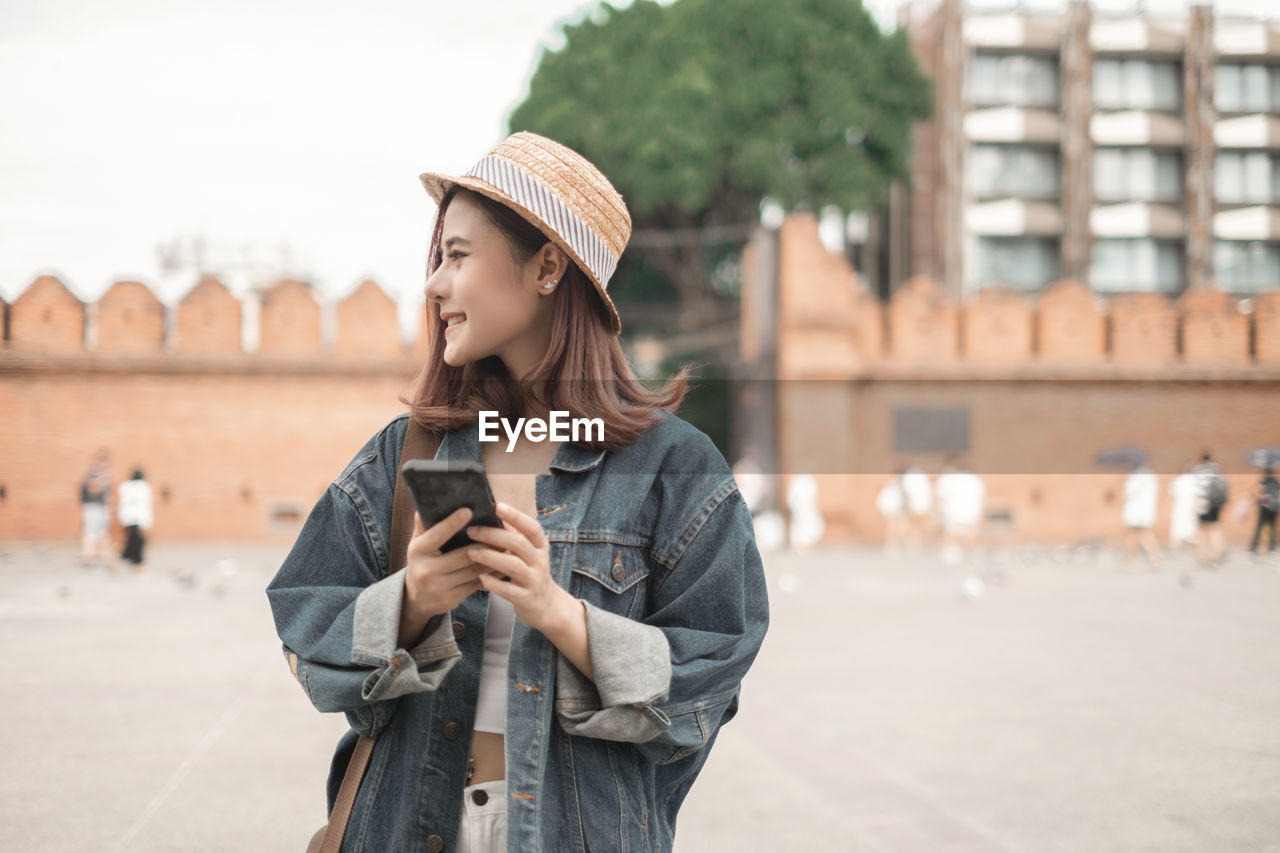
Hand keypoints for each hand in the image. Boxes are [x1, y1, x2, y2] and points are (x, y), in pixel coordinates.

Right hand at [399, 508, 491, 645]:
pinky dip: (492, 574)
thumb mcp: (418, 543)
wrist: (417, 597)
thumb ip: (424, 524)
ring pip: (474, 570)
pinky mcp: (452, 599)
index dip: (452, 523)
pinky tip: (503, 564)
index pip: (437, 535)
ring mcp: (440, 587)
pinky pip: (477, 584)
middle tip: (501, 531)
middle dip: (484, 543)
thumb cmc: (422, 562)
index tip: (468, 511)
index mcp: (418, 552)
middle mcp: (427, 570)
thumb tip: (427, 503)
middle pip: (463, 555)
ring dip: (493, 558)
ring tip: (507, 546)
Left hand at [466, 502, 576, 635]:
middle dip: (493, 535)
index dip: (515, 516)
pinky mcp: (526, 598)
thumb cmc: (531, 573)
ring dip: (490, 557)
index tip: (497, 506)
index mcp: (541, 546)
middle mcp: (540, 562)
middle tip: (472, 531)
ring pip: (512, 565)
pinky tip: (480, 578)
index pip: (531, 527)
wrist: (547, 605)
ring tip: (471, 552)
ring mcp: (534, 581)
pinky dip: (494, 583)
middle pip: (518, 543)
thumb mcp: (530, 553)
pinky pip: (509, 590)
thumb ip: (516, 536)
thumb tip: (496, 513)